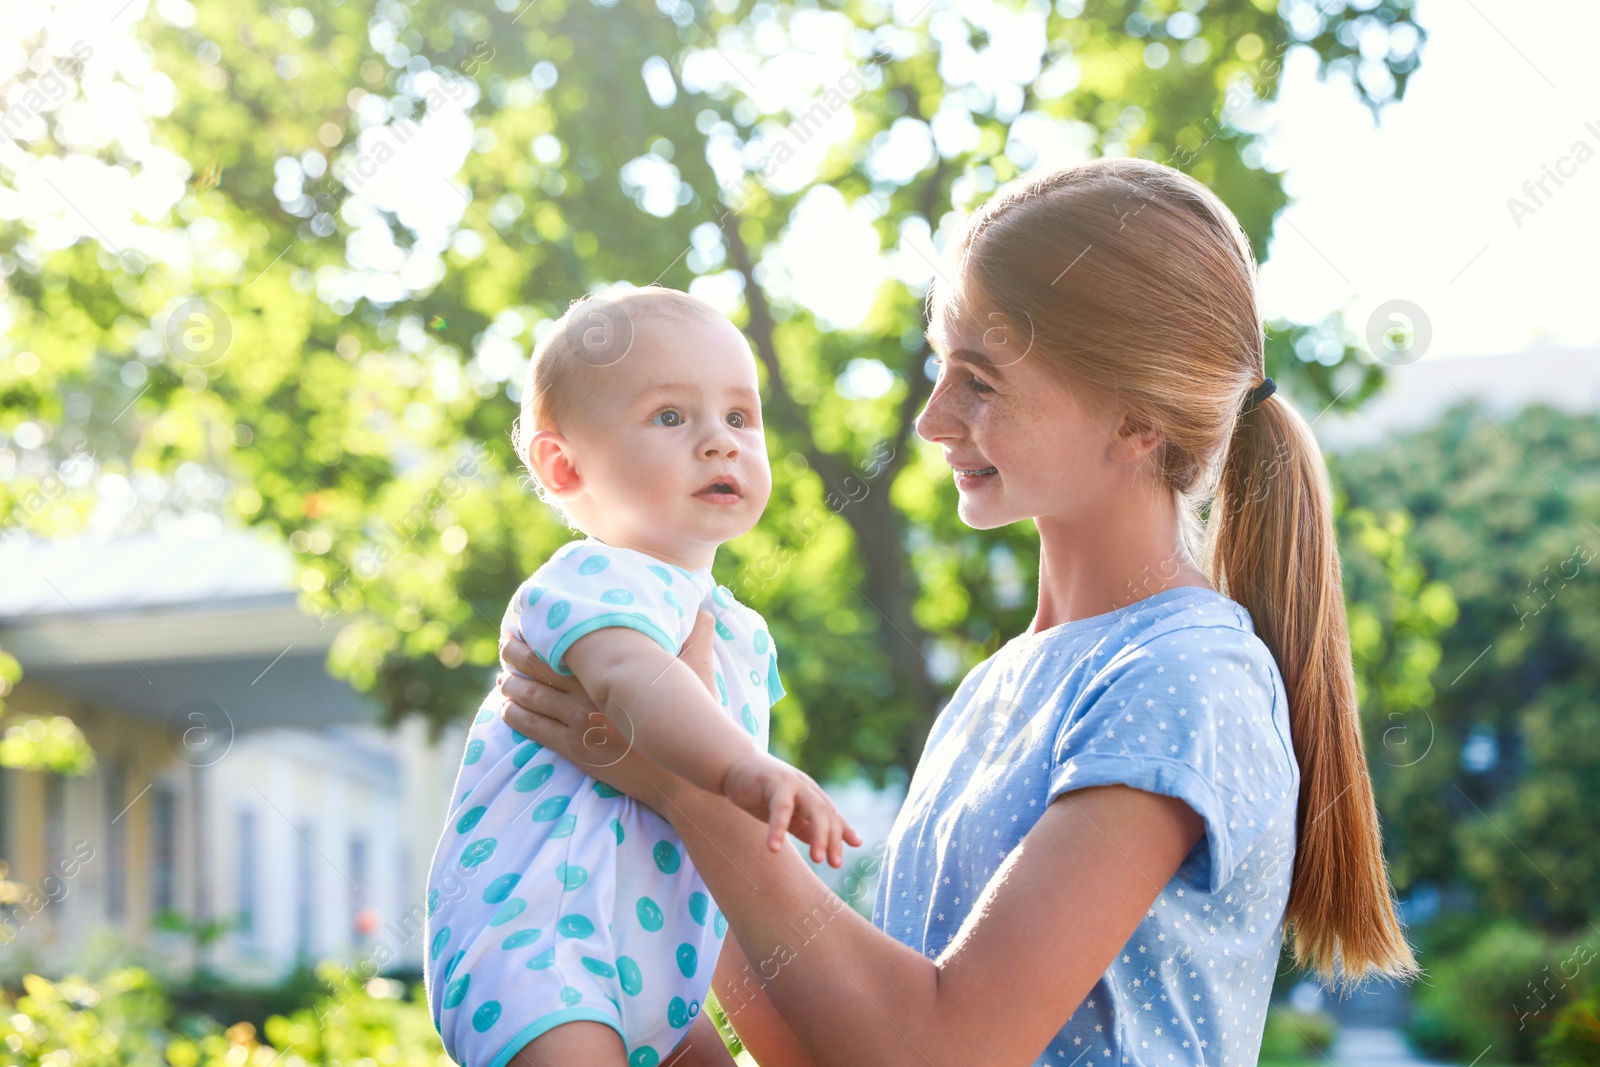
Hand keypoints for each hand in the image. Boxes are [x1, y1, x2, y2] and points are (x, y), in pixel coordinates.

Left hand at [495, 612, 720, 812]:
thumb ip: (698, 638)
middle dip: (517, 654)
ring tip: (504, 676)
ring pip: (531, 698)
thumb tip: (705, 609)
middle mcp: (590, 694)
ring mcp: (578, 724)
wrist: (682, 779)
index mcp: (613, 672)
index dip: (542, 632)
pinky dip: (515, 716)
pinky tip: (506, 708)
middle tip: (507, 642)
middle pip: (539, 667)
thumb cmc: (693, 724)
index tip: (531, 620)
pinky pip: (533, 729)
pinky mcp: (575, 750)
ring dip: (512, 685)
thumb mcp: (699, 674)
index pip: (565, 643)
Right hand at [722, 751, 861, 867]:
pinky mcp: (773, 782)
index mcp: (812, 795)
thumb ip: (805, 828)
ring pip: (814, 809)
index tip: (840, 861)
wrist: (735, 766)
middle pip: (827, 813)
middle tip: (834, 864)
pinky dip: (779, 828)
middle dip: (832, 839)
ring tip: (817, 859)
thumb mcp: (788, 813)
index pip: (832, 817)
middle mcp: (807, 788)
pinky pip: (780, 808)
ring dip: (818, 834)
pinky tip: (774, 848)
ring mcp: (793, 783)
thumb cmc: (763, 793)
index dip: (841, 836)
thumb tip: (824, 850)